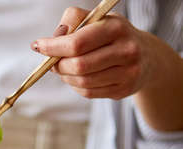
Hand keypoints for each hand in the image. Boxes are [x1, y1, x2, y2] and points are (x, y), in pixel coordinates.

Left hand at [31, 7, 155, 100]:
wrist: (146, 57)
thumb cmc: (111, 36)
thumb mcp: (96, 19)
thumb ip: (72, 21)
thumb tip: (50, 40)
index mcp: (116, 28)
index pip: (76, 43)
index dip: (52, 47)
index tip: (38, 46)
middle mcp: (126, 50)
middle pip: (78, 66)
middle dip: (58, 65)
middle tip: (52, 62)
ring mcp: (127, 73)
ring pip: (81, 81)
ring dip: (65, 77)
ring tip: (65, 68)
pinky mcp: (123, 90)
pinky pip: (88, 92)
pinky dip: (76, 86)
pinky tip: (78, 77)